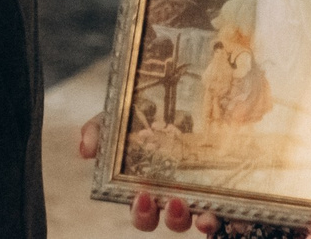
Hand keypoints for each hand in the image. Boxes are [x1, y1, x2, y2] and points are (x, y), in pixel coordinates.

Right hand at [78, 117, 219, 232]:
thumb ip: (100, 129)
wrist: (182, 91)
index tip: (142, 196)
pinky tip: (218, 215)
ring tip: (185, 206)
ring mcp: (197, 193)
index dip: (141, 211)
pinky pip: (225, 210)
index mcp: (145, 185)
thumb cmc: (145, 113)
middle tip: (155, 198)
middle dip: (160, 217)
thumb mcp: (119, 116)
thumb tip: (86, 151)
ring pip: (192, 218)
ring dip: (188, 218)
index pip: (140, 209)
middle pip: (164, 219)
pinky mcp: (223, 189)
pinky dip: (220, 216)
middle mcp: (171, 194)